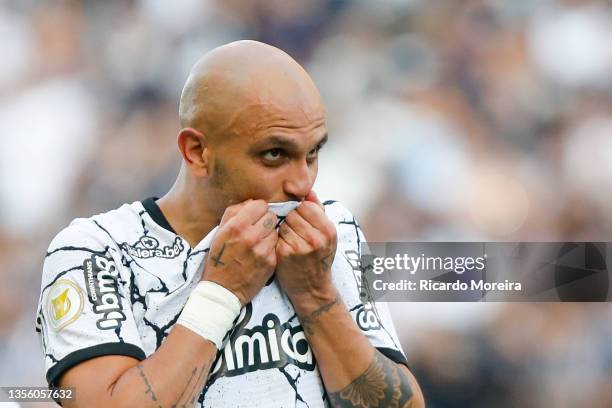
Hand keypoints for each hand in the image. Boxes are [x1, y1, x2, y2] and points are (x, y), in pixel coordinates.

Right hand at [203, 199, 277, 304]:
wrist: (222, 289)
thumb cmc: (219, 257)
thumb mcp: (220, 231)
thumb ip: (235, 212)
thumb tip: (252, 201)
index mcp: (237, 225)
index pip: (260, 204)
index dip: (257, 209)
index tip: (254, 216)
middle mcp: (251, 236)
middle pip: (271, 216)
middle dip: (265, 220)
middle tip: (257, 229)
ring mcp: (262, 250)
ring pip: (276, 231)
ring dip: (269, 234)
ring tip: (258, 242)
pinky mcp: (270, 262)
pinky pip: (276, 246)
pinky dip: (270, 248)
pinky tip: (260, 253)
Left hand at [275, 191, 337, 314]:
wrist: (312, 288)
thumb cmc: (319, 258)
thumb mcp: (326, 235)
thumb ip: (319, 211)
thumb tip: (309, 191)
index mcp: (328, 231)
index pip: (306, 206)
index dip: (301, 212)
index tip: (303, 221)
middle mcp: (316, 239)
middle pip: (293, 213)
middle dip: (292, 220)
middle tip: (296, 233)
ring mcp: (299, 247)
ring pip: (283, 224)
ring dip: (284, 230)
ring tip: (291, 241)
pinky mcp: (284, 254)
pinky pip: (276, 235)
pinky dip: (278, 240)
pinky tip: (285, 248)